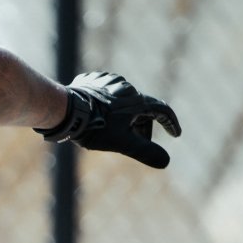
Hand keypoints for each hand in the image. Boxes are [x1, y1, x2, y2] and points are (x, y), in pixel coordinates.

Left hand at [38, 71, 181, 169]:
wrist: (66, 110)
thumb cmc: (96, 127)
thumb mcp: (123, 143)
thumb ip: (145, 152)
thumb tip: (166, 162)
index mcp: (137, 100)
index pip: (161, 110)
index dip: (170, 123)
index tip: (175, 134)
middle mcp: (126, 86)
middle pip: (141, 108)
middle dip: (141, 126)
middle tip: (136, 142)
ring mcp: (108, 81)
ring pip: (122, 101)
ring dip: (124, 115)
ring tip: (112, 130)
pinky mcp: (92, 81)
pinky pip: (105, 93)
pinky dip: (107, 105)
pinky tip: (98, 116)